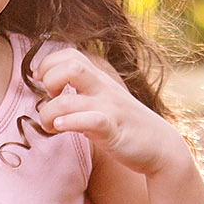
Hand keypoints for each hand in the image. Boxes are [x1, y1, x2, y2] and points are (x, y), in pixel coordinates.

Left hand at [32, 45, 189, 177]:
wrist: (162, 147)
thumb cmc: (126, 126)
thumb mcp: (105, 102)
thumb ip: (83, 93)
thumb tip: (50, 96)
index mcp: (100, 81)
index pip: (71, 55)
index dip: (49, 64)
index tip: (41, 82)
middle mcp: (104, 90)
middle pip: (71, 67)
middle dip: (49, 80)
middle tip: (48, 99)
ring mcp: (109, 109)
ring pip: (70, 101)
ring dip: (49, 113)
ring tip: (50, 126)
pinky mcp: (114, 132)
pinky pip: (91, 121)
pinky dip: (70, 123)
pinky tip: (60, 128)